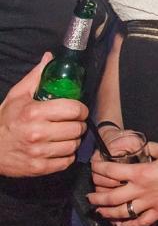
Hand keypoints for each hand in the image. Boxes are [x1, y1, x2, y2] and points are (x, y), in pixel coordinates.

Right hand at [0, 53, 87, 176]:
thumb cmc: (5, 120)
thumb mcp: (18, 95)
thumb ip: (36, 76)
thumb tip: (50, 57)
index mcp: (34, 112)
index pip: (74, 109)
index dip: (81, 109)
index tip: (79, 110)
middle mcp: (37, 133)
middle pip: (77, 128)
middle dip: (79, 124)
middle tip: (74, 122)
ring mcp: (38, 152)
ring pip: (73, 145)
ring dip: (74, 140)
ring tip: (67, 135)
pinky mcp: (38, 168)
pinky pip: (66, 162)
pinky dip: (67, 156)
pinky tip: (60, 149)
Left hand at [88, 142, 157, 225]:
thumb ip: (150, 148)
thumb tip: (140, 145)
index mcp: (142, 171)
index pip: (113, 171)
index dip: (99, 168)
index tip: (94, 166)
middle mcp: (142, 189)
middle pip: (111, 197)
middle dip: (97, 197)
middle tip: (89, 196)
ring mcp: (150, 203)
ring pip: (122, 212)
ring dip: (107, 213)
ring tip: (100, 211)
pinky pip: (140, 221)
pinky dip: (128, 224)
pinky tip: (121, 223)